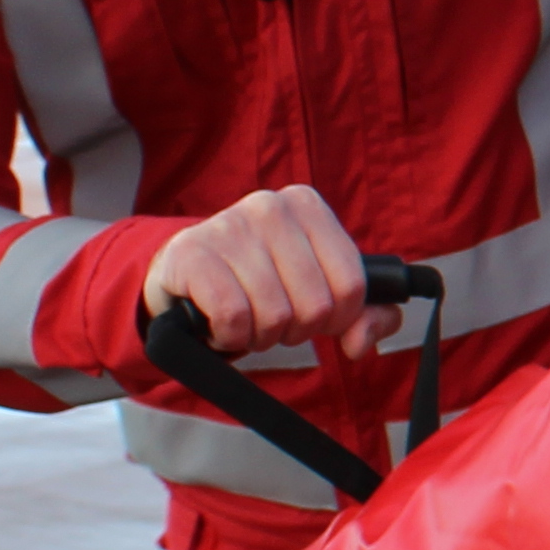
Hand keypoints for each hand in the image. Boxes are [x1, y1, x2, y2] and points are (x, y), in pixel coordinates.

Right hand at [142, 184, 379, 358]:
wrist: (183, 277)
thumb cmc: (259, 284)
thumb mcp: (319, 291)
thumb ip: (365, 317)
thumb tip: (360, 342)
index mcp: (308, 206)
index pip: (352, 285)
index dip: (337, 318)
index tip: (313, 315)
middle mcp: (270, 207)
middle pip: (316, 306)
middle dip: (295, 330)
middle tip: (270, 317)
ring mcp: (229, 226)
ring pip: (274, 316)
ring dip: (259, 336)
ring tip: (244, 318)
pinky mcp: (192, 253)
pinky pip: (233, 317)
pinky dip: (229, 336)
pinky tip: (219, 323)